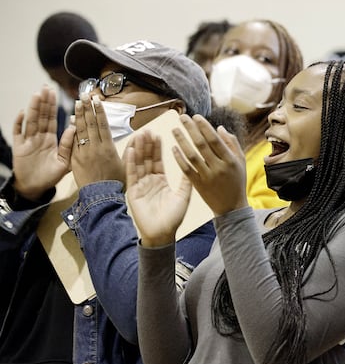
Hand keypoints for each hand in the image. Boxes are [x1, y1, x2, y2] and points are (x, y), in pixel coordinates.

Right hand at [12, 87, 70, 199]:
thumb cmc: (51, 176)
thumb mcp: (64, 162)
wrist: (36, 188)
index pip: (52, 119)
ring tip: (37, 95)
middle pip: (40, 116)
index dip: (53, 107)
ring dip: (33, 108)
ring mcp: (28, 141)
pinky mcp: (19, 147)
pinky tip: (22, 112)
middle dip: (43, 102)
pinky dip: (19, 123)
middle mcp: (39, 137)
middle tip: (46, 87)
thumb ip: (68, 146)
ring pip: (31, 121)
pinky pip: (18, 133)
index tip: (56, 93)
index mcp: (51, 140)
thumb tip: (74, 128)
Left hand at [67, 94, 125, 187]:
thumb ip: (132, 148)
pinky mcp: (75, 159)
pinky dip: (72, 129)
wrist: (100, 196)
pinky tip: (72, 121)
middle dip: (87, 108)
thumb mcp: (127, 164)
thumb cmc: (116, 182)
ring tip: (77, 103)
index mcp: (108, 147)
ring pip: (80, 130)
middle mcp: (95, 147)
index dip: (99, 111)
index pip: (102, 124)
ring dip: (79, 115)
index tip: (96, 100)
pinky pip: (73, 141)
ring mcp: (83, 152)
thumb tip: (142, 135)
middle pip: (90, 124)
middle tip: (84, 95)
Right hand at [125, 131, 190, 246]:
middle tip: (147, 130)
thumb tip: (194, 165)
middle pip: (147, 159)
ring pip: (138, 164)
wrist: (162, 234)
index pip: (158, 161)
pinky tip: (131, 150)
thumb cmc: (173, 218)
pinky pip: (131, 174)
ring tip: (139, 135)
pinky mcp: (133, 191)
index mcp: (161, 181)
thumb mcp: (183, 196)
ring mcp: (140, 185)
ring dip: (138, 149)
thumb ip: (186, 181)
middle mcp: (149, 181)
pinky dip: (130, 162)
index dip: (158, 148)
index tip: (159, 135)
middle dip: (147, 145)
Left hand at [171, 114, 246, 216]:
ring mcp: (208, 177)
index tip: (196, 116)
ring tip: (174, 129)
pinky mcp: (199, 185)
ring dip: (182, 141)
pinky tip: (173, 148)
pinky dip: (179, 158)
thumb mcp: (241, 162)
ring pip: (192, 155)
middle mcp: (219, 168)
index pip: (215, 139)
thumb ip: (232, 144)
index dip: (204, 126)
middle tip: (182, 117)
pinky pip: (187, 169)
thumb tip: (219, 128)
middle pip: (202, 144)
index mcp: (231, 160)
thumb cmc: (237, 182)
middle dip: (191, 129)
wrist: (232, 208)